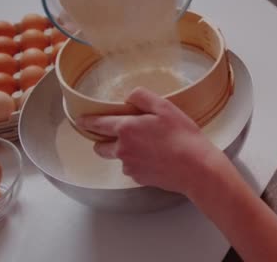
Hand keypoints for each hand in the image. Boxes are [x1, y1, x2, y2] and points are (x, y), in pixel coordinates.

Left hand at [76, 87, 222, 194]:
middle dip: (102, 141)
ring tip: (148, 146)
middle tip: (116, 134)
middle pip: (100, 147)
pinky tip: (155, 158)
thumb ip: (142, 97)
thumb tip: (129, 96)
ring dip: (124, 152)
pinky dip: (138, 163)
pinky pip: (132, 169)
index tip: (80, 120)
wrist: (196, 168)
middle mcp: (122, 149)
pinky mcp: (139, 179)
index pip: (98, 124)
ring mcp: (130, 166)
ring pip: (118, 158)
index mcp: (126, 128)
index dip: (87, 121)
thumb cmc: (183, 136)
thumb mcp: (165, 107)